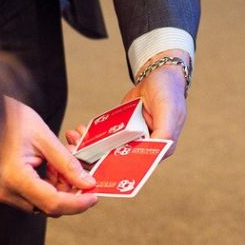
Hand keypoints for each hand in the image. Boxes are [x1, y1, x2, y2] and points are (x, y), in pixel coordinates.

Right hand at [0, 96, 96, 216]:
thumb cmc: (10, 118)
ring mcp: (2, 191)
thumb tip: (86, 182)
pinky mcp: (3, 188)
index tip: (93, 197)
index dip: (77, 203)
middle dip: (69, 191)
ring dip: (58, 186)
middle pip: (48, 206)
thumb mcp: (44, 137)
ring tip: (61, 163)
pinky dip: (46, 184)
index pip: (53, 203)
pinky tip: (50, 166)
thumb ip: (67, 163)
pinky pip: (31, 195)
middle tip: (82, 173)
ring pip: (41, 202)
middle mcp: (6, 190)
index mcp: (14, 176)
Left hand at [63, 49, 190, 157]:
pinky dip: (93, 134)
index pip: (139, 165)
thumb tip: (159, 152)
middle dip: (97, 158)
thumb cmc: (169, 93)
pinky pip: (106, 134)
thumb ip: (166, 132)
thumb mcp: (170, 112)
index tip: (97, 169)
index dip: (117, 169)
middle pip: (120, 159)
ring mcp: (132, 137)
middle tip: (77, 154)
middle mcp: (145, 147)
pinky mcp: (122, 128)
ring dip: (91, 146)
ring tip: (74, 138)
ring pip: (109, 147)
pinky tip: (80, 131)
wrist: (158, 74)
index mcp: (161, 150)